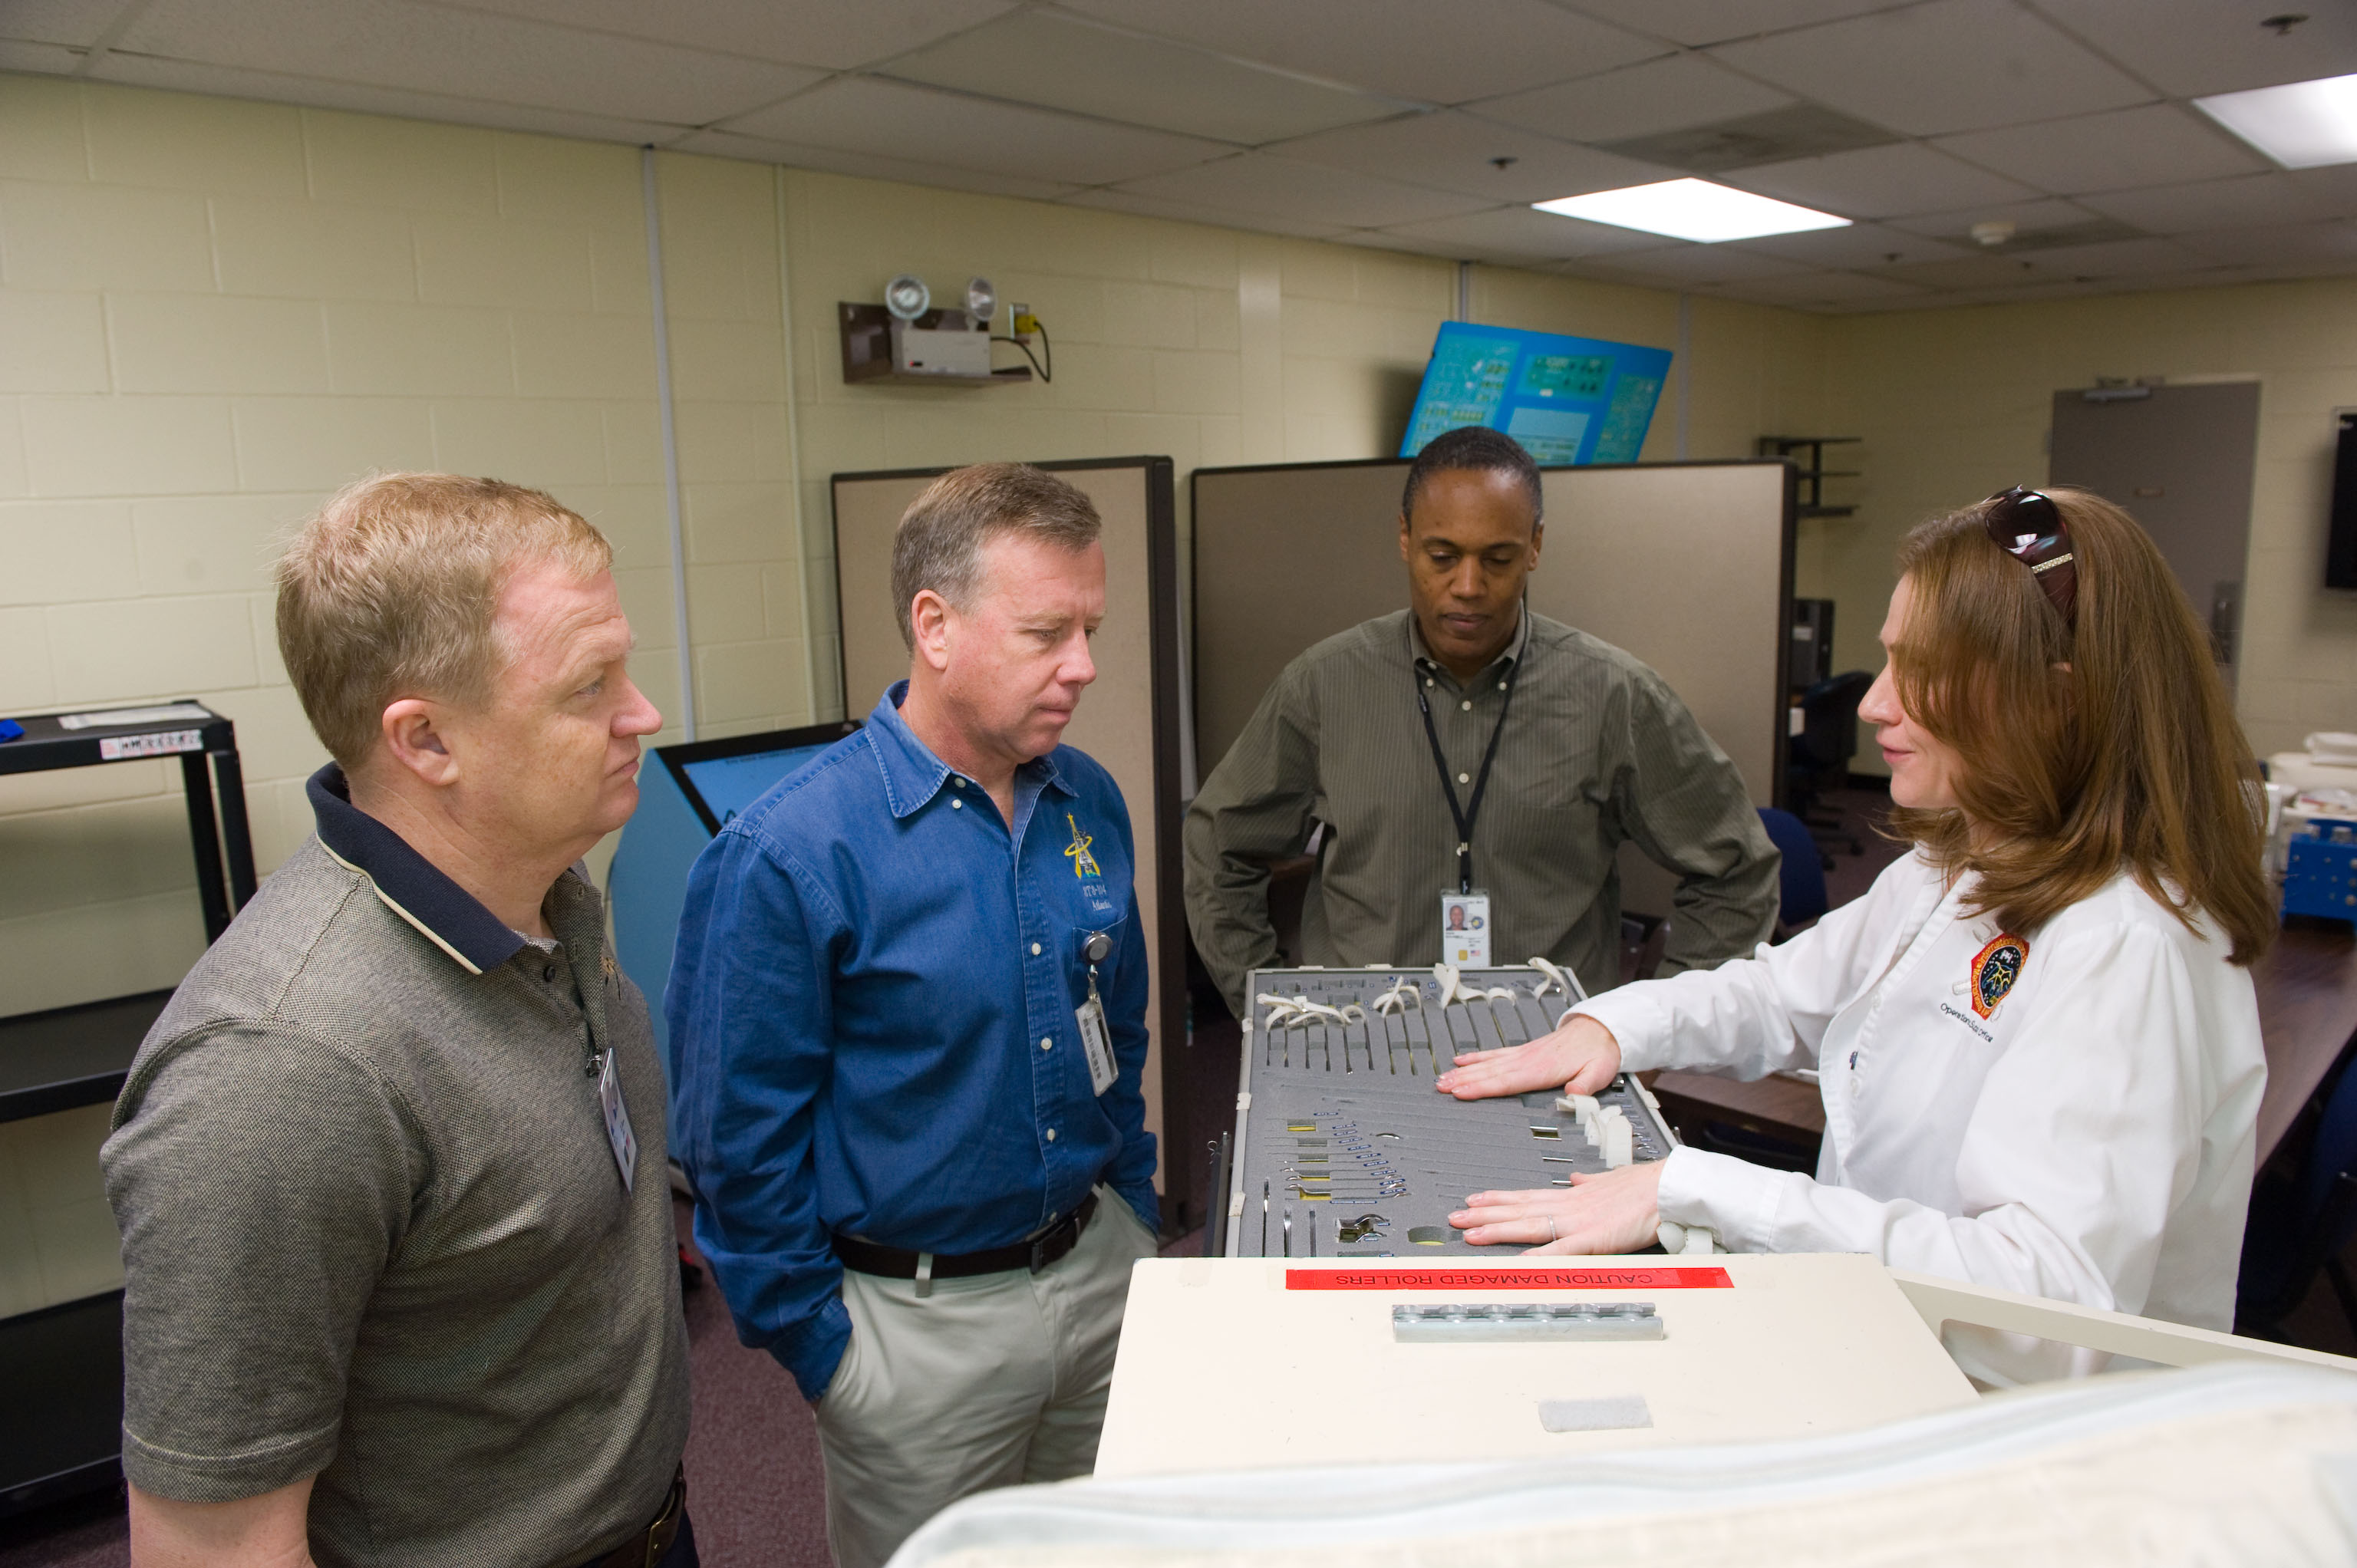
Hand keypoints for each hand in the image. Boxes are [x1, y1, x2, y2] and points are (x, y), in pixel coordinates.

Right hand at [1434, 1012, 1619, 1100]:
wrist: (1600, 1031)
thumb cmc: (1598, 1054)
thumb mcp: (1599, 1073)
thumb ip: (1585, 1086)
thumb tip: (1572, 1096)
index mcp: (1542, 1069)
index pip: (1506, 1081)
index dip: (1482, 1088)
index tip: (1461, 1092)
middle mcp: (1527, 1059)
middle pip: (1489, 1072)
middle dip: (1463, 1080)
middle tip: (1441, 1088)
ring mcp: (1522, 1054)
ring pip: (1487, 1063)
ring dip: (1463, 1071)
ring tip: (1443, 1078)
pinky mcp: (1523, 1051)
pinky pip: (1494, 1054)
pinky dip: (1476, 1057)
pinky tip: (1461, 1060)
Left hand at [1448, 1162, 1664, 1255]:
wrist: (1668, 1187)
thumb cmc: (1645, 1185)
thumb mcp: (1610, 1179)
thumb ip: (1590, 1182)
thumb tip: (1575, 1179)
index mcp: (1572, 1195)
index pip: (1526, 1196)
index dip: (1497, 1199)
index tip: (1474, 1199)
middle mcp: (1568, 1206)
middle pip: (1518, 1210)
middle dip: (1484, 1215)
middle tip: (1455, 1218)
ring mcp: (1578, 1222)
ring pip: (1529, 1225)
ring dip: (1497, 1230)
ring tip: (1470, 1233)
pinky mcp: (1594, 1238)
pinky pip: (1560, 1249)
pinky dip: (1539, 1255)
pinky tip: (1519, 1260)